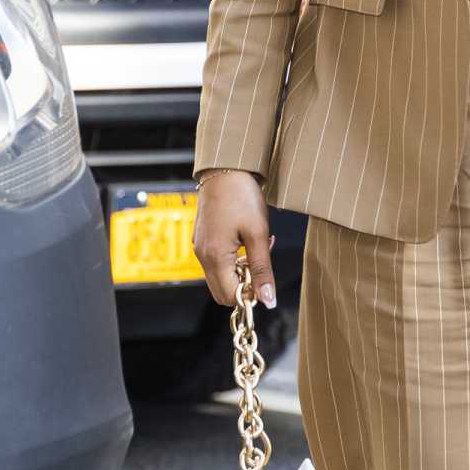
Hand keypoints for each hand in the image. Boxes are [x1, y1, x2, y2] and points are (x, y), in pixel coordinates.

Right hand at [194, 170, 275, 309]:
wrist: (225, 169)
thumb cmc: (241, 196)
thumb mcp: (258, 234)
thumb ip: (262, 270)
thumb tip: (268, 300)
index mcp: (215, 257)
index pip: (231, 297)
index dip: (251, 295)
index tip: (266, 280)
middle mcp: (203, 256)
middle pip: (223, 292)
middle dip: (244, 286)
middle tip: (262, 264)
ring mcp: (201, 248)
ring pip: (221, 278)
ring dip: (240, 272)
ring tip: (257, 248)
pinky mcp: (203, 240)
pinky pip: (217, 263)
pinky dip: (234, 261)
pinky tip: (247, 242)